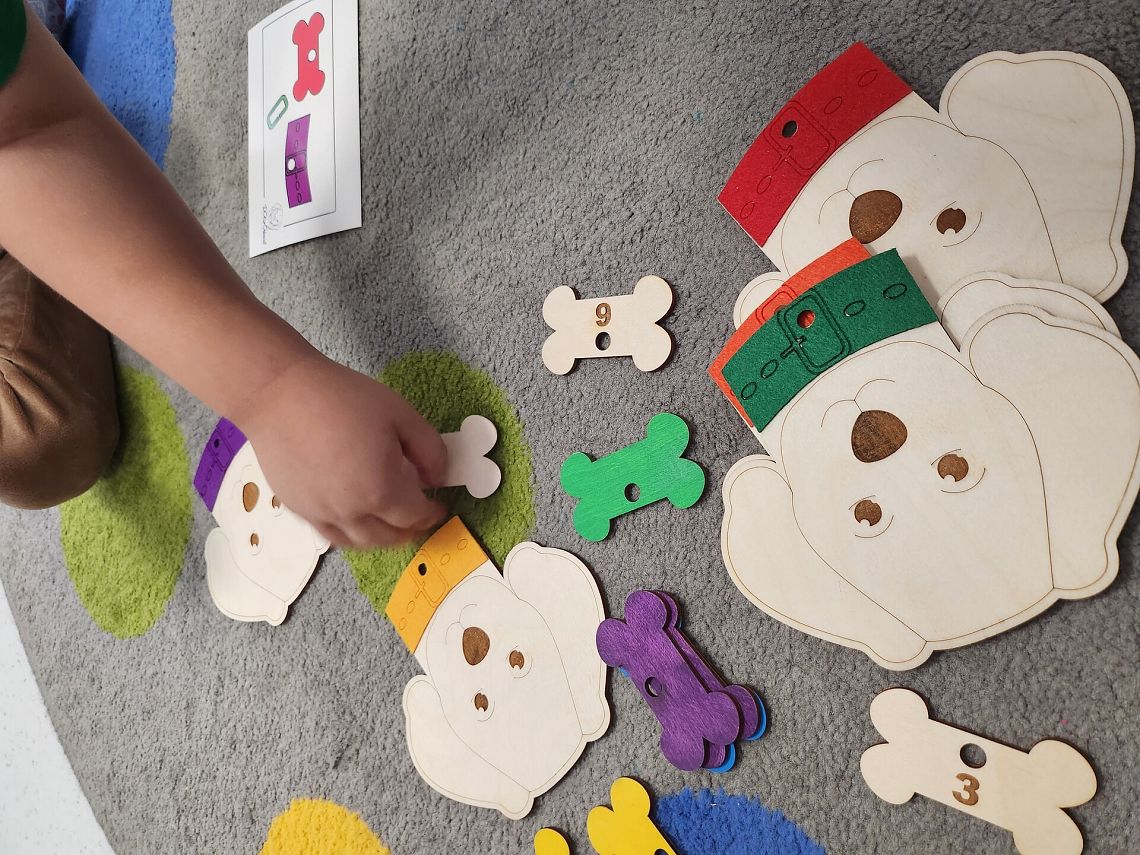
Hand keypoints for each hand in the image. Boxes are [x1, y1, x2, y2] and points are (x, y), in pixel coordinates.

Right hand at [233, 353, 447, 548]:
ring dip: (381, 537)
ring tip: (389, 521)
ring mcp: (321, 514)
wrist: (279, 394)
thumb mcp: (401, 414)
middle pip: (389, 537)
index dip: (431, 514)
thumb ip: (430, 450)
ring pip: (358, 543)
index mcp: (381, 489)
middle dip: (409, 530)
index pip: (415, 516)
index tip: (438, 507)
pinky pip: (331, 535)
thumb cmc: (341, 398)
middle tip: (418, 516)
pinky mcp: (298, 509)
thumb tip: (437, 478)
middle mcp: (351, 511)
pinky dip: (351, 533)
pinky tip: (356, 515)